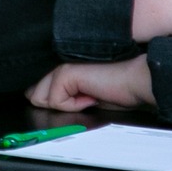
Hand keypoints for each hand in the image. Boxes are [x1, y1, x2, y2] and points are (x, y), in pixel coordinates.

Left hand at [28, 55, 155, 112]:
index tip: (77, 103)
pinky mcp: (65, 73)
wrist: (137, 82)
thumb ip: (63, 96)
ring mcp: (61, 67)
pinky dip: (74, 106)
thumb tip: (39, 101)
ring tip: (88, 97)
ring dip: (66, 105)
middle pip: (34, 95)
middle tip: (83, 99)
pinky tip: (91, 96)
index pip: (37, 90)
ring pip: (40, 98)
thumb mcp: (85, 98)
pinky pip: (55, 102)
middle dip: (57, 105)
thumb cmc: (119, 91)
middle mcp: (58, 64)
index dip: (50, 102)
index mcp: (63, 69)